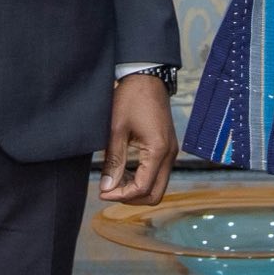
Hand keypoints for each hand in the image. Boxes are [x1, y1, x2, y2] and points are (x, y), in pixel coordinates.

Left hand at [100, 73, 175, 204]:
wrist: (146, 77)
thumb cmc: (130, 98)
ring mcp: (171, 151)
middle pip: (155, 194)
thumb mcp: (116, 130)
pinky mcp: (167, 147)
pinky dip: (142, 179)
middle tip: (109, 190)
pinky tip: (125, 171)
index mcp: (158, 150)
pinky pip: (158, 174)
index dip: (120, 195)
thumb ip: (113, 161)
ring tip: (114, 180)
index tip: (102, 192)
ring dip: (137, 189)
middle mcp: (170, 154)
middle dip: (131, 197)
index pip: (142, 188)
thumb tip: (106, 188)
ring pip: (158, 186)